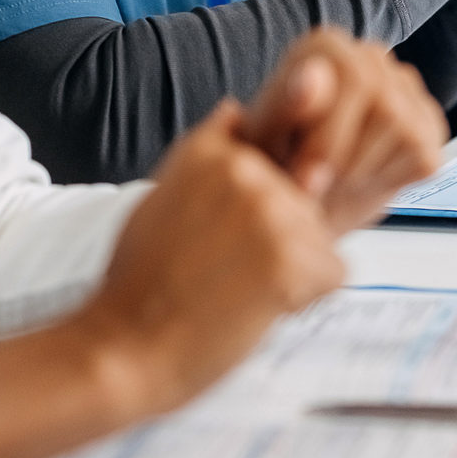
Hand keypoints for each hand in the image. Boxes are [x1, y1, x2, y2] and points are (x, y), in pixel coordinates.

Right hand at [77, 101, 345, 416]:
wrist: (122, 347)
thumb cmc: (139, 283)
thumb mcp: (164, 190)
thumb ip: (210, 152)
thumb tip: (237, 110)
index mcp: (210, 149)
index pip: (277, 168)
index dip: (260, 213)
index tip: (219, 239)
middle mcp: (242, 168)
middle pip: (305, 204)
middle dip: (281, 242)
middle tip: (224, 272)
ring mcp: (267, 210)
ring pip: (322, 238)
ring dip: (293, 271)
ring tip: (235, 289)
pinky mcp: (287, 257)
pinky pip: (333, 273)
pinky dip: (304, 298)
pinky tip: (254, 306)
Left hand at [239, 26, 444, 232]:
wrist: (296, 187)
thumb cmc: (273, 154)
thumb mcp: (264, 136)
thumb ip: (285, 103)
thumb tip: (314, 75)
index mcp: (327, 46)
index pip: (354, 78)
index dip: (330, 137)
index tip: (304, 179)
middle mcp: (371, 57)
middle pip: (385, 106)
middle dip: (347, 159)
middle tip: (314, 188)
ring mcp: (406, 90)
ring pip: (404, 131)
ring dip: (362, 171)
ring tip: (328, 180)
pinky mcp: (429, 126)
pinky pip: (424, 157)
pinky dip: (387, 180)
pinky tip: (357, 178)